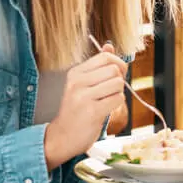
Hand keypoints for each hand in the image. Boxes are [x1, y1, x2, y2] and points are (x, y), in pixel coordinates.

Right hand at [44, 43, 127, 169]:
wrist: (63, 137)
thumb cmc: (77, 110)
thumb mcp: (83, 84)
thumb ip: (97, 66)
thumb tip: (109, 45)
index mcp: (75, 73)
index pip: (106, 57)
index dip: (118, 64)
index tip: (117, 75)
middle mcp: (77, 82)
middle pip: (114, 70)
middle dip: (119, 80)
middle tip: (110, 92)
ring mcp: (83, 97)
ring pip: (118, 84)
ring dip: (118, 93)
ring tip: (107, 101)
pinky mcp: (92, 111)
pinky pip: (118, 99)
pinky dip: (117, 104)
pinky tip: (106, 109)